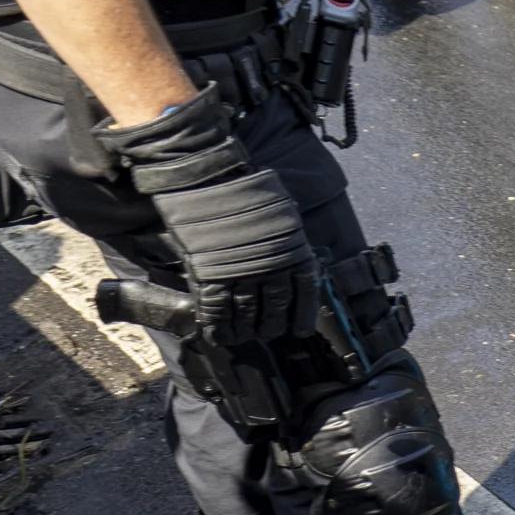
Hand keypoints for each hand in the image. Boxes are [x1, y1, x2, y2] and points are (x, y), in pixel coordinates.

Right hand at [101, 86, 323, 345]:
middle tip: (265, 334)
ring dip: (245, 330)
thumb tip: (290, 264)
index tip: (297, 330)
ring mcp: (241, 272)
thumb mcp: (282, 216)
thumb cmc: (246, 190)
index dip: (300, 316)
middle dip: (271, 325)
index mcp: (294, 250)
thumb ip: (285, 243)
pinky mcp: (210, 274)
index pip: (304, 294)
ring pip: (247, 313)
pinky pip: (217, 309)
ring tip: (242, 338)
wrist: (209, 176)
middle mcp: (272, 266)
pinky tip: (216, 334)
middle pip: (275, 309)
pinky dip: (217, 325)